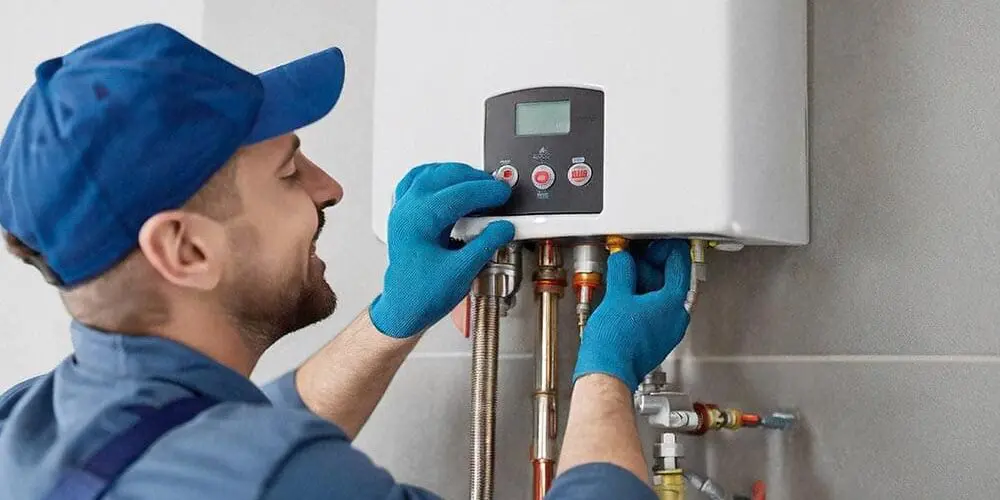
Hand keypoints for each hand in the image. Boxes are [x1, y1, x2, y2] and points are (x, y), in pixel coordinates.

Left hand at [370, 163, 515, 337]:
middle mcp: (406, 211)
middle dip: (475, 179)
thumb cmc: (422, 295)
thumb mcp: (461, 273)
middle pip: (444, 177)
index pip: (458, 193)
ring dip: (457, 174)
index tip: (504, 193)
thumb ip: (485, 246)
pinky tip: (451, 181)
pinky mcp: (404, 213)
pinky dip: (437, 176)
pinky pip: (418, 181)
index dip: (486, 191)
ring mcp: (402, 210)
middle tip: (497, 188)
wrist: (403, 309)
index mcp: (417, 222)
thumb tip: (504, 227)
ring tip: (480, 184)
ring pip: (430, 173)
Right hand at [573, 240, 691, 390]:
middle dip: (652, 265)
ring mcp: (668, 330)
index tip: (651, 244)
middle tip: (632, 258)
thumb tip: (623, 258)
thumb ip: (623, 269)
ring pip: (663, 295)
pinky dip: (643, 299)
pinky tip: (624, 297)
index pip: (680, 263)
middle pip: (672, 279)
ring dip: (646, 282)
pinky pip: (656, 311)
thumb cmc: (614, 343)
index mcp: (673, 303)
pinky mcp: (656, 338)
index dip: (665, 248)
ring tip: (624, 277)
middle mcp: (676, 317)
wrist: (607, 372)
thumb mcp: (616, 295)